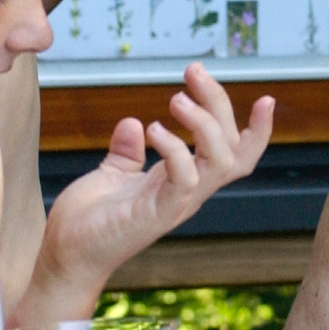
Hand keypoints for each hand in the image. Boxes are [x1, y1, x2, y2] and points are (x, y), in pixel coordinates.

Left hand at [36, 64, 273, 293]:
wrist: (64, 258)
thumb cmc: (87, 222)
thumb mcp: (111, 175)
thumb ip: (126, 152)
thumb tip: (131, 124)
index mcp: (183, 181)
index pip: (236, 156)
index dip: (257, 131)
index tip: (264, 98)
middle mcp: (189, 192)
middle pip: (233, 147)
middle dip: (220, 104)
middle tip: (193, 71)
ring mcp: (176, 204)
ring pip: (220, 161)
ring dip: (204, 123)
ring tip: (175, 99)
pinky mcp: (158, 215)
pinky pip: (185, 179)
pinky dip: (176, 149)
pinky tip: (153, 130)